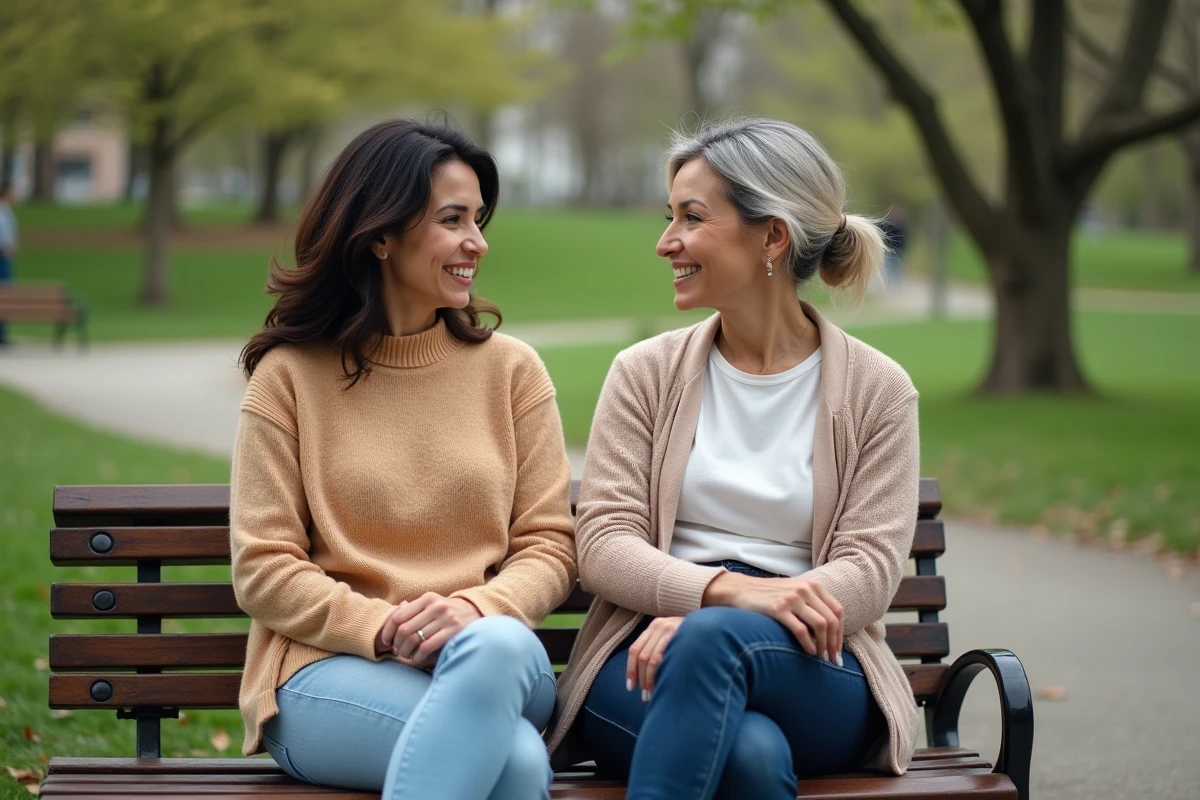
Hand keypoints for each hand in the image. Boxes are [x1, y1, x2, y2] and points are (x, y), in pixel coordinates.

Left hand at [377, 593, 481, 664]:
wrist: (475, 612)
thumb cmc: (448, 611)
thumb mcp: (432, 604)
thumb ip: (413, 608)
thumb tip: (394, 611)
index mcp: (427, 598)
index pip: (398, 616)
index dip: (388, 631)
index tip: (387, 641)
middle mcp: (436, 606)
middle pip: (404, 629)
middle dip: (397, 644)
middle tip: (397, 651)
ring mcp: (446, 618)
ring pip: (414, 639)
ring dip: (407, 652)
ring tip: (407, 655)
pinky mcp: (453, 631)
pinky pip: (427, 647)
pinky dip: (418, 656)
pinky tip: (418, 658)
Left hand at [626, 616, 682, 699]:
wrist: (710, 623)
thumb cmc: (689, 635)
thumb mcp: (670, 636)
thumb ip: (657, 648)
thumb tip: (642, 675)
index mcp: (653, 627)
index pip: (635, 649)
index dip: (631, 670)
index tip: (630, 687)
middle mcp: (658, 626)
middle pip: (641, 656)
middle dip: (641, 678)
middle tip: (644, 695)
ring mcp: (669, 629)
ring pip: (651, 658)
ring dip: (649, 679)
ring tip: (652, 694)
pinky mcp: (679, 634)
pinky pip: (664, 656)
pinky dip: (660, 672)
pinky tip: (663, 683)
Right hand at [703, 572, 843, 663]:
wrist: (739, 589)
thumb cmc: (768, 595)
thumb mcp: (794, 592)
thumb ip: (811, 604)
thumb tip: (829, 632)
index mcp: (812, 585)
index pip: (837, 611)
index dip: (840, 633)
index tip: (837, 649)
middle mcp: (805, 590)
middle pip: (831, 620)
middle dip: (835, 643)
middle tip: (833, 660)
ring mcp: (792, 598)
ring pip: (820, 625)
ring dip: (824, 646)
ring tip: (821, 658)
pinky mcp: (778, 609)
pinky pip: (801, 630)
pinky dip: (808, 644)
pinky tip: (809, 652)